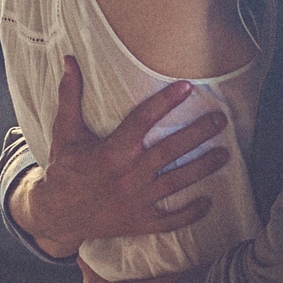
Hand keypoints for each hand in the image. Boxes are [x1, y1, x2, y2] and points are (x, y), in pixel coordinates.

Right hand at [10, 58, 231, 255]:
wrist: (57, 216)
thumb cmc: (64, 170)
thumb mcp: (64, 133)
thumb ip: (70, 97)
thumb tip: (69, 60)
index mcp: (109, 153)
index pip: (141, 122)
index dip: (164, 103)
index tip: (186, 87)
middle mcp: (126, 176)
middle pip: (168, 151)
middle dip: (197, 134)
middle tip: (220, 119)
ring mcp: (134, 201)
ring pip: (175, 183)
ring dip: (202, 168)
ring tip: (225, 154)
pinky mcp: (138, 222)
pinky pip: (169, 221)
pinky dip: (190, 214)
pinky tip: (208, 202)